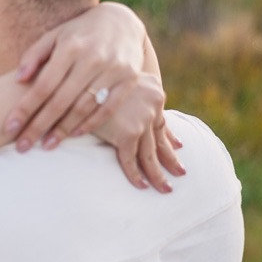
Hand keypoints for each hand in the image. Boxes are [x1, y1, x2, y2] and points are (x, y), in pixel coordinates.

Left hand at [3, 3, 145, 150]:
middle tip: (23, 147)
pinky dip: (90, 124)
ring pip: (84, 107)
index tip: (9, 128)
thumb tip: (18, 79)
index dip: (25, 108)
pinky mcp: (130, 80)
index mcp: (70, 47)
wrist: (121, 21)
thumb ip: (34, 55)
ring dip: (63, 130)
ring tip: (46, 146)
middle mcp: (93, 59)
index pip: (43, 85)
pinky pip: (108, 108)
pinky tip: (74, 135)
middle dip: (39, 126)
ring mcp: (113, 70)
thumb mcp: (55, 35)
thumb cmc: (78, 33)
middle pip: (61, 100)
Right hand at [92, 73, 184, 190]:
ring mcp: (142, 119)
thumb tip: (124, 105)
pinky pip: (131, 160)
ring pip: (150, 154)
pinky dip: (135, 175)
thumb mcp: (115, 79)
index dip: (170, 136)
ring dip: (158, 175)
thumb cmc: (93, 74)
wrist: (81, 73)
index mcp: (153, 88)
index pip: (162, 120)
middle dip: (170, 158)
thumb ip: (125, 92)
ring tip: (166, 188)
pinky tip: (141, 186)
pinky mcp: (127, 133)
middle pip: (160, 139)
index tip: (178, 146)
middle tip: (181, 172)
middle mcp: (154, 103)